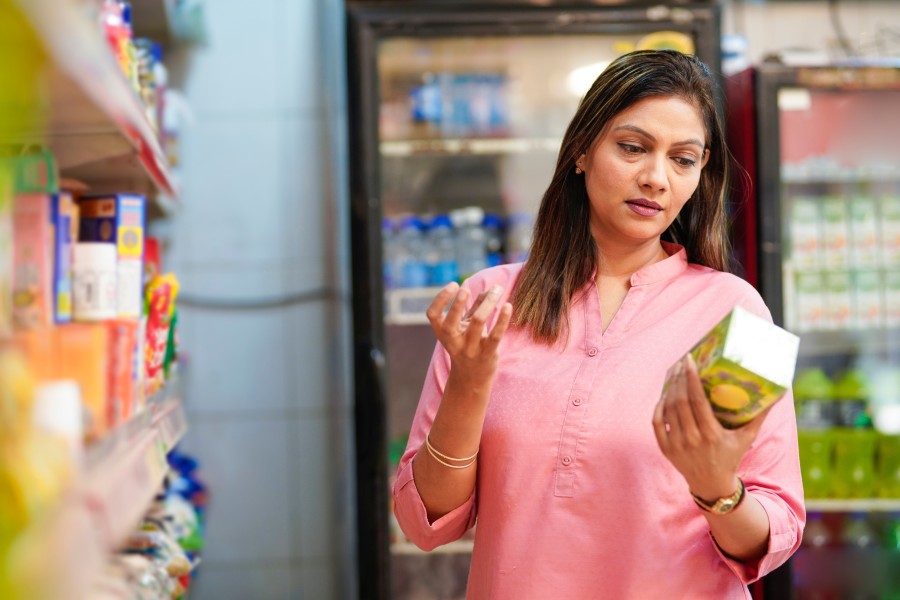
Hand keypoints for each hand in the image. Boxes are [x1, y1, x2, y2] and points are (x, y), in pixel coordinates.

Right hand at [425, 282, 512, 387]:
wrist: (473, 378)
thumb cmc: (468, 344)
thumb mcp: (465, 326)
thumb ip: (475, 306)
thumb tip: (488, 288)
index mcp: (443, 333)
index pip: (433, 315)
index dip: (440, 299)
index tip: (454, 285)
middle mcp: (453, 342)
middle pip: (451, 323)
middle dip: (457, 305)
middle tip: (466, 289)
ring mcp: (470, 349)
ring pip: (477, 323)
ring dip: (487, 303)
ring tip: (497, 289)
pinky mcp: (487, 354)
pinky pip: (495, 335)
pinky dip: (502, 320)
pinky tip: (508, 306)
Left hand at [652, 354, 772, 500]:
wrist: (712, 484)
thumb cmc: (732, 456)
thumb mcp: (748, 437)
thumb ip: (760, 415)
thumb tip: (778, 393)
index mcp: (711, 434)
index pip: (697, 400)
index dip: (690, 378)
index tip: (689, 360)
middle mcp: (691, 439)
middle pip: (680, 401)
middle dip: (678, 378)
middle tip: (681, 362)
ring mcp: (676, 445)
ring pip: (668, 408)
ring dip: (669, 388)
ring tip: (673, 372)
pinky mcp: (665, 448)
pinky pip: (656, 421)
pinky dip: (659, 405)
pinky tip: (664, 394)